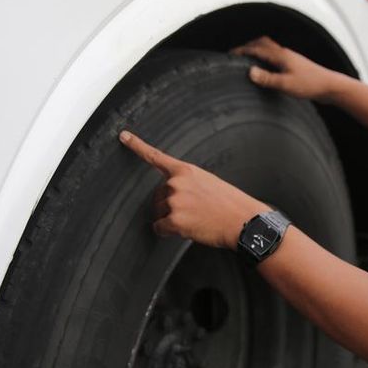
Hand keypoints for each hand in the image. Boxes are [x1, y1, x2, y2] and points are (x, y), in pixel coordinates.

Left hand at [119, 130, 270, 249]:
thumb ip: (187, 182)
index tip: (123, 136)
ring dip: (171, 219)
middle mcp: (176, 183)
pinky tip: (187, 229)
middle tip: (194, 211)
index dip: (136, 145)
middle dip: (170, 206)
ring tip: (196, 219)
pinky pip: (160, 228)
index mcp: (185, 170)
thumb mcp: (208, 182)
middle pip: (158, 196)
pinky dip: (169, 232)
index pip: (156, 156)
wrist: (243, 221)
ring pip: (159, 213)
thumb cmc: (230, 203)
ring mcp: (174, 201)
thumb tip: (172, 194)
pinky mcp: (174, 220)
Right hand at [231, 36, 347, 102]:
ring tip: (248, 58)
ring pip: (270, 48)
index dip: (241, 51)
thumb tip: (250, 72)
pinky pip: (276, 55)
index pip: (256, 49)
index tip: (230, 54)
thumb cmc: (310, 85)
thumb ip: (268, 79)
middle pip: (263, 43)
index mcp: (281, 55)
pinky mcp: (294, 65)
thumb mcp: (286, 84)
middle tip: (236, 54)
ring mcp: (290, 58)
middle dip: (248, 46)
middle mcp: (284, 53)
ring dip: (258, 49)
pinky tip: (267, 67)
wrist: (330, 86)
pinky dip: (266, 57)